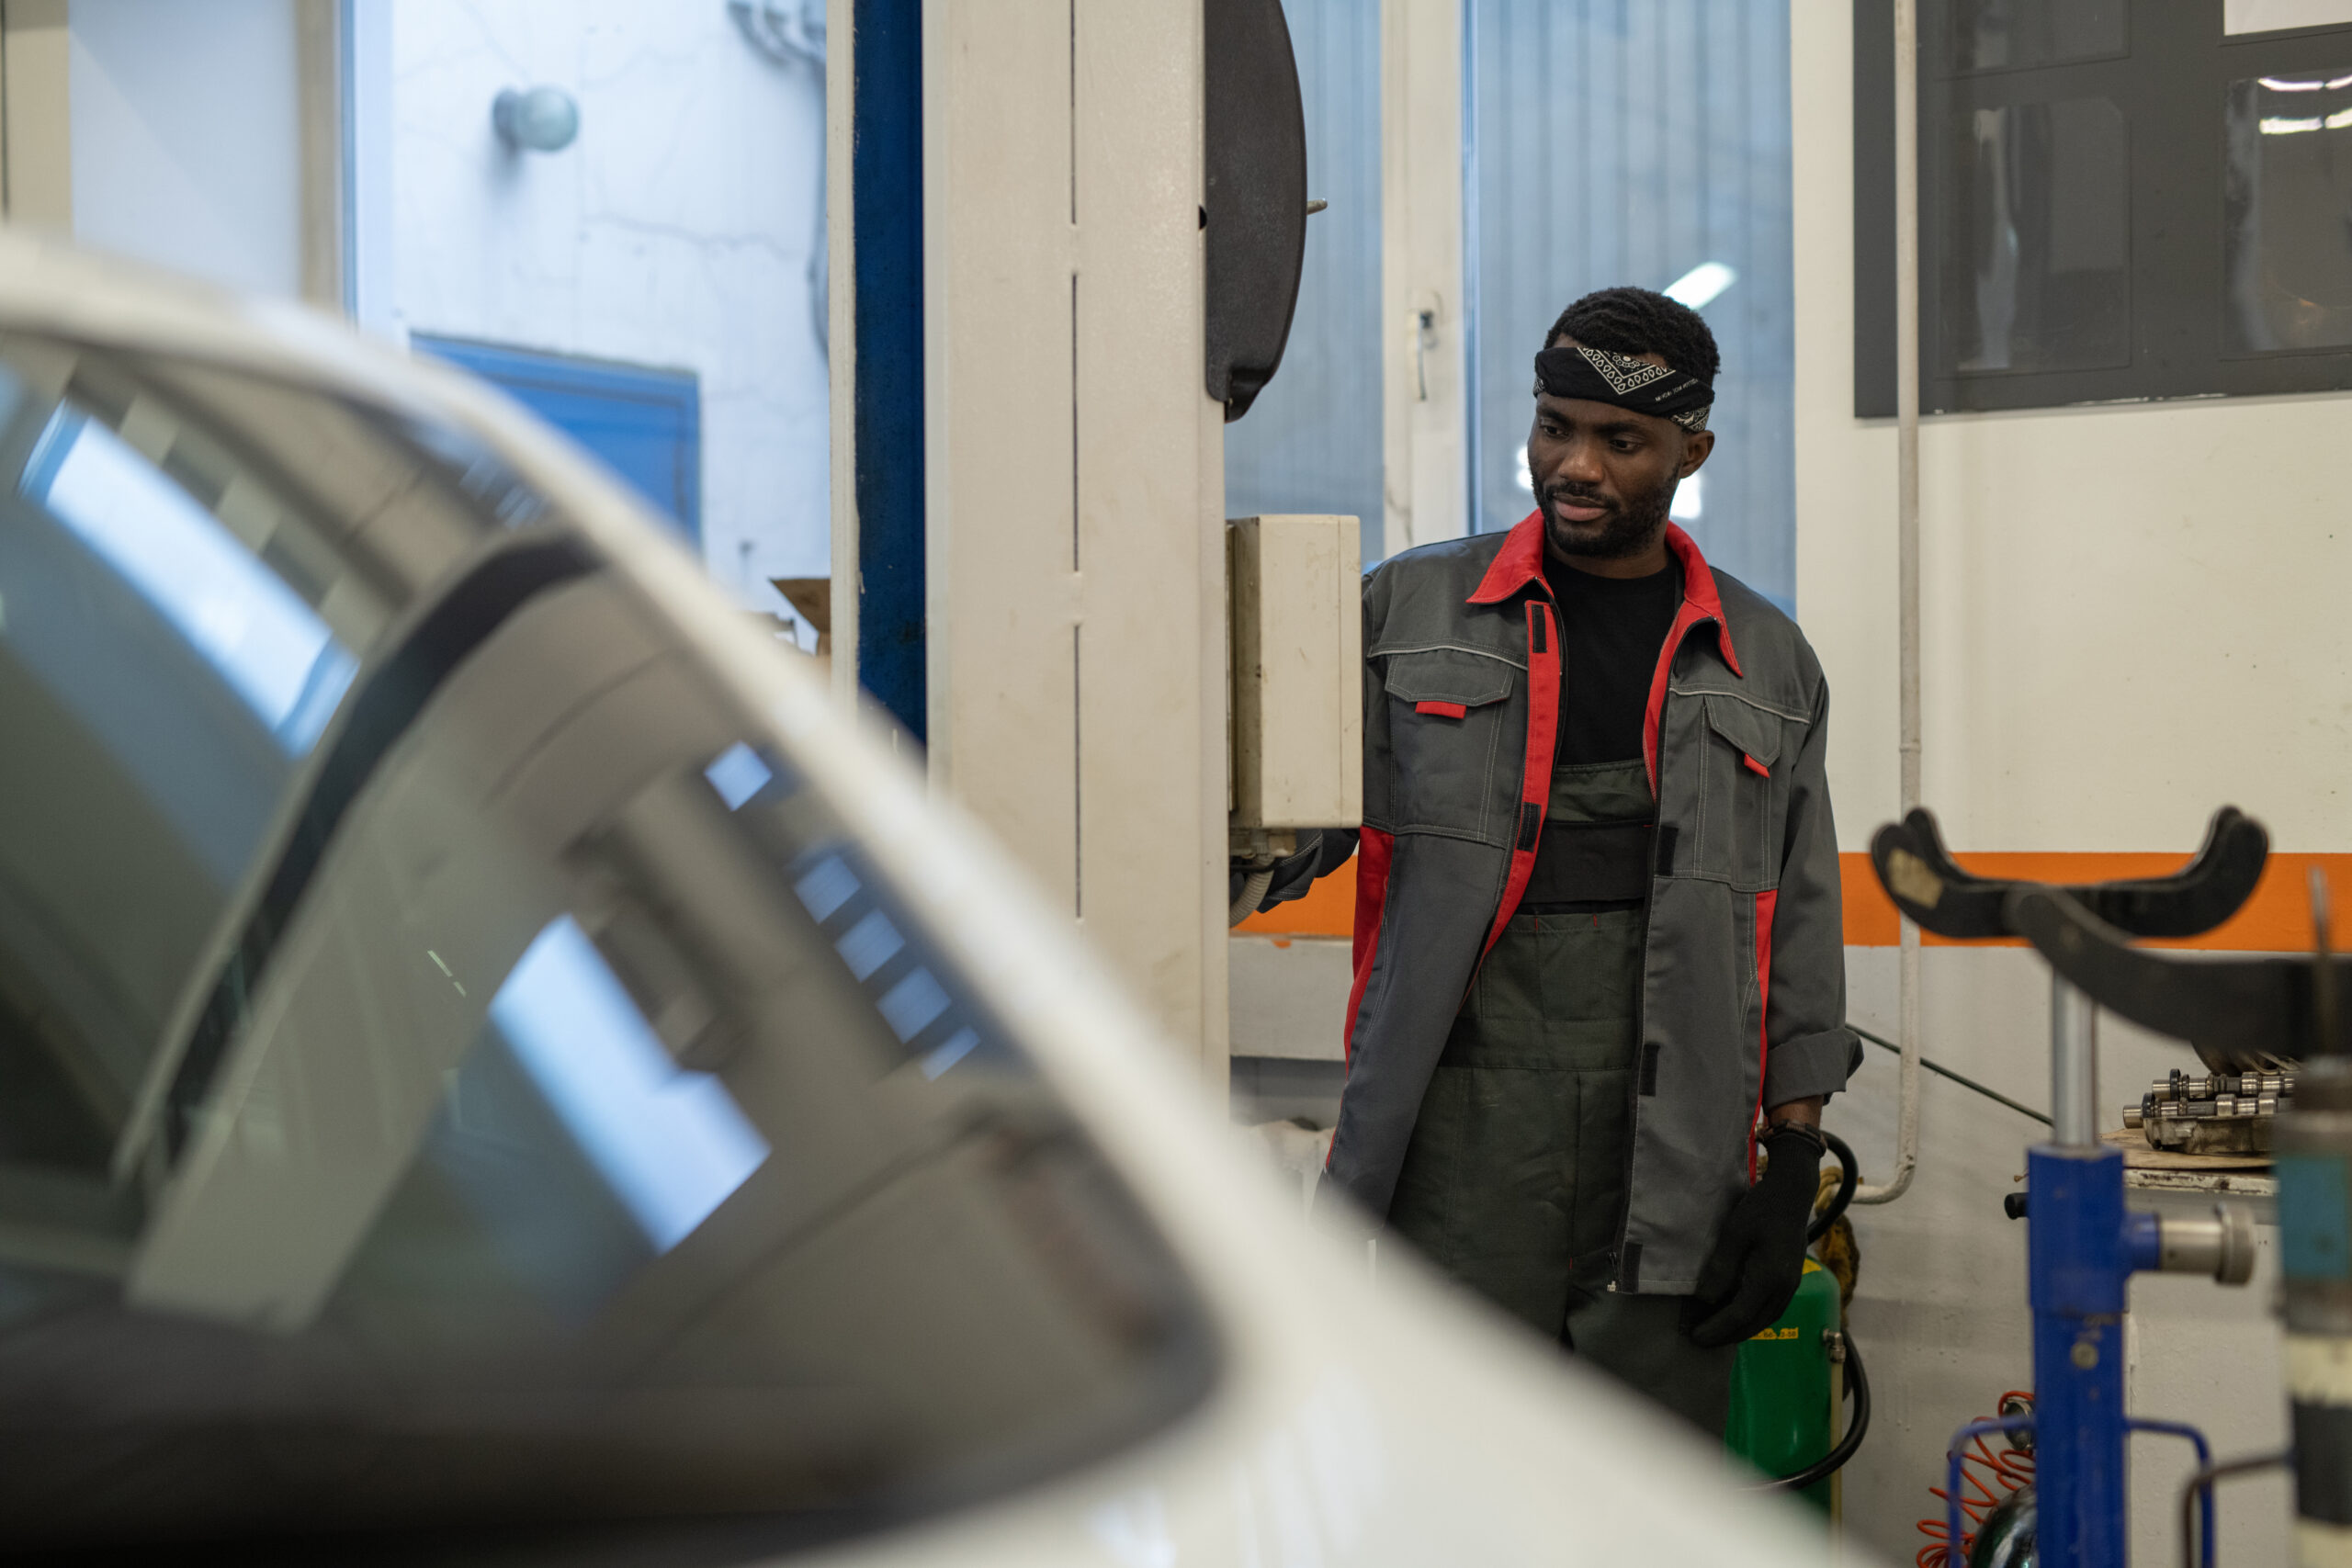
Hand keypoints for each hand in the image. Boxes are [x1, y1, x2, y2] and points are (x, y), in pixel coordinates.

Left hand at [1682, 1122, 1823, 1347]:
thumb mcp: (1734, 1234)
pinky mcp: (1791, 1280)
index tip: (1695, 1336)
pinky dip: (1753, 1319)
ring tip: (1717, 1334)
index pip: (1739, 1315)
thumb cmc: (1761, 1209)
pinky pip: (1772, 1310)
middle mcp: (1784, 1289)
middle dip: (1727, 1336)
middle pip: (1754, 1323)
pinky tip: (1739, 1317)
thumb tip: (1704, 1299)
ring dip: (1741, 1330)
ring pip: (1766, 1319)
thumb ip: (1721, 1268)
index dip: (1716, 1328)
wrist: (1792, 1193)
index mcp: (1770, 1278)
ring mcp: (1791, 1286)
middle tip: (1701, 1341)